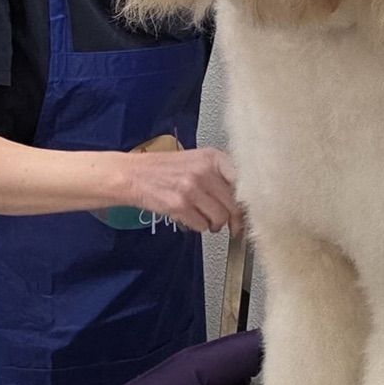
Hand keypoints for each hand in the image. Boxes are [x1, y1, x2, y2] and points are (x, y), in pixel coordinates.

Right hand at [124, 147, 244, 234]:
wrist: (132, 175)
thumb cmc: (164, 170)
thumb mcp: (196, 161)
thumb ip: (220, 175)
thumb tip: (244, 199)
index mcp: (212, 157)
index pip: (244, 180)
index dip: (249, 200)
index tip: (251, 210)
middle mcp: (204, 171)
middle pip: (234, 204)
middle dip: (235, 220)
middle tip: (234, 226)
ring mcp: (191, 188)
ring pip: (220, 218)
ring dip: (215, 225)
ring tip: (207, 220)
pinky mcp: (179, 205)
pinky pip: (201, 225)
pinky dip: (198, 227)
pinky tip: (191, 218)